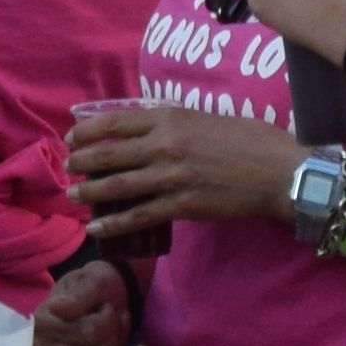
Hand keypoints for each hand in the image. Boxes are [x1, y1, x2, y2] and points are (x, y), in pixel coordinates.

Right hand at [31, 256, 139, 345]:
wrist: (103, 295)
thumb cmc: (94, 286)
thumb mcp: (91, 279)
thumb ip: (78, 296)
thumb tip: (56, 308)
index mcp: (41, 323)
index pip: (86, 335)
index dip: (106, 321)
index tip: (108, 306)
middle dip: (113, 335)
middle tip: (117, 316)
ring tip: (117, 329)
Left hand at [62, 97, 303, 232]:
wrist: (277, 171)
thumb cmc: (248, 139)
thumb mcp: (204, 118)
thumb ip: (172, 123)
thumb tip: (147, 130)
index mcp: (168, 118)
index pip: (115, 121)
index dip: (88, 131)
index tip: (73, 138)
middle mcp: (163, 145)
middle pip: (109, 154)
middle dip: (82, 162)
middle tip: (68, 168)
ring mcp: (170, 177)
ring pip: (118, 186)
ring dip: (91, 193)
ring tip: (74, 197)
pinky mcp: (181, 206)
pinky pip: (139, 216)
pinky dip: (114, 223)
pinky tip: (97, 227)